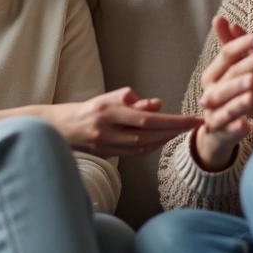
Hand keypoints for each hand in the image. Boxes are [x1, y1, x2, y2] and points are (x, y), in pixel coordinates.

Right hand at [45, 87, 201, 156]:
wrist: (57, 127)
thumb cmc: (86, 109)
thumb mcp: (107, 98)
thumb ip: (132, 100)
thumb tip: (158, 105)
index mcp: (107, 111)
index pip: (146, 118)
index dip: (172, 121)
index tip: (193, 119)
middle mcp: (106, 130)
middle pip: (148, 135)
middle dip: (174, 130)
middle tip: (196, 124)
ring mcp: (105, 146)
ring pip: (142, 146)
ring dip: (165, 139)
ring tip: (182, 130)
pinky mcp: (106, 155)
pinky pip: (134, 153)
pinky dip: (152, 146)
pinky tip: (163, 139)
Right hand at [194, 16, 252, 169]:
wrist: (218, 135)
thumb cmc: (229, 97)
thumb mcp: (231, 72)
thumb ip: (230, 48)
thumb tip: (220, 18)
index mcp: (212, 74)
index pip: (227, 54)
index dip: (244, 45)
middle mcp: (209, 91)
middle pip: (228, 77)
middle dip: (247, 67)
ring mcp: (213, 113)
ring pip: (226, 104)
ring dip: (239, 98)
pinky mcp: (218, 133)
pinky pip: (228, 130)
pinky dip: (236, 128)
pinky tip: (247, 127)